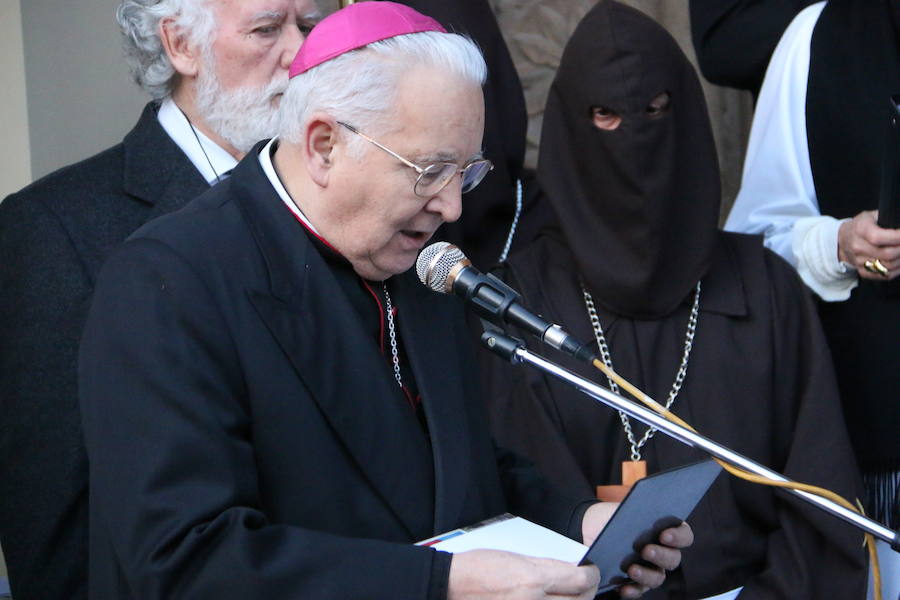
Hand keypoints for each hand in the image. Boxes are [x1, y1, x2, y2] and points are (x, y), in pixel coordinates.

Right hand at [448, 549, 599, 599]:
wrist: (452, 586)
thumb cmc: (479, 568)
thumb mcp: (515, 557)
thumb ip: (546, 566)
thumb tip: (570, 570)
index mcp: (533, 580)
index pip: (581, 580)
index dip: (591, 574)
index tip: (589, 570)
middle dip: (585, 590)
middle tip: (581, 583)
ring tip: (564, 594)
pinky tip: (548, 599)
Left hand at [581, 503, 692, 598]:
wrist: (588, 529)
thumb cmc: (610, 517)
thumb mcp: (620, 510)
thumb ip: (635, 511)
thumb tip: (642, 515)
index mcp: (664, 530)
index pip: (684, 535)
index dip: (679, 536)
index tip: (664, 535)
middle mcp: (662, 552)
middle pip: (673, 559)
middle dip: (661, 555)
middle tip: (646, 550)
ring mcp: (649, 569)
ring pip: (657, 577)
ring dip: (647, 575)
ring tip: (632, 569)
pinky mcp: (634, 582)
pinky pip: (638, 590)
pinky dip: (632, 590)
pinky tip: (622, 587)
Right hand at [837, 210, 899, 279]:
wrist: (843, 239)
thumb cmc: (862, 226)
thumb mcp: (872, 215)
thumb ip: (887, 219)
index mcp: (860, 229)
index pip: (878, 237)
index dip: (897, 237)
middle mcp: (857, 246)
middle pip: (887, 254)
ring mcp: (859, 260)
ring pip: (888, 266)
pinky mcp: (863, 271)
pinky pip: (884, 275)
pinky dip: (897, 270)